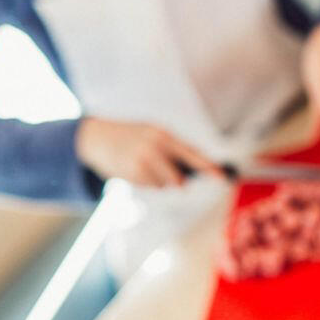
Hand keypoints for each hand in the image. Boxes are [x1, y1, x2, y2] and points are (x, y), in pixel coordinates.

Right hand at [75, 117, 222, 187]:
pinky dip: (146, 182)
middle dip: (175, 180)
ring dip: (158, 180)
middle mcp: (155, 148)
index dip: (208, 167)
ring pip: (164, 185)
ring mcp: (142, 163)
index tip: (222, 177)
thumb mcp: (153, 132)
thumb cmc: (133, 134)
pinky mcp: (131, 175)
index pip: (192, 154)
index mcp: (164, 135)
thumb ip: (173, 148)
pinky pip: (150, 187)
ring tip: (144, 164)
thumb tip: (194, 170)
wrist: (97, 137)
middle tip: (165, 171)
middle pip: (178, 179)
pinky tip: (134, 169)